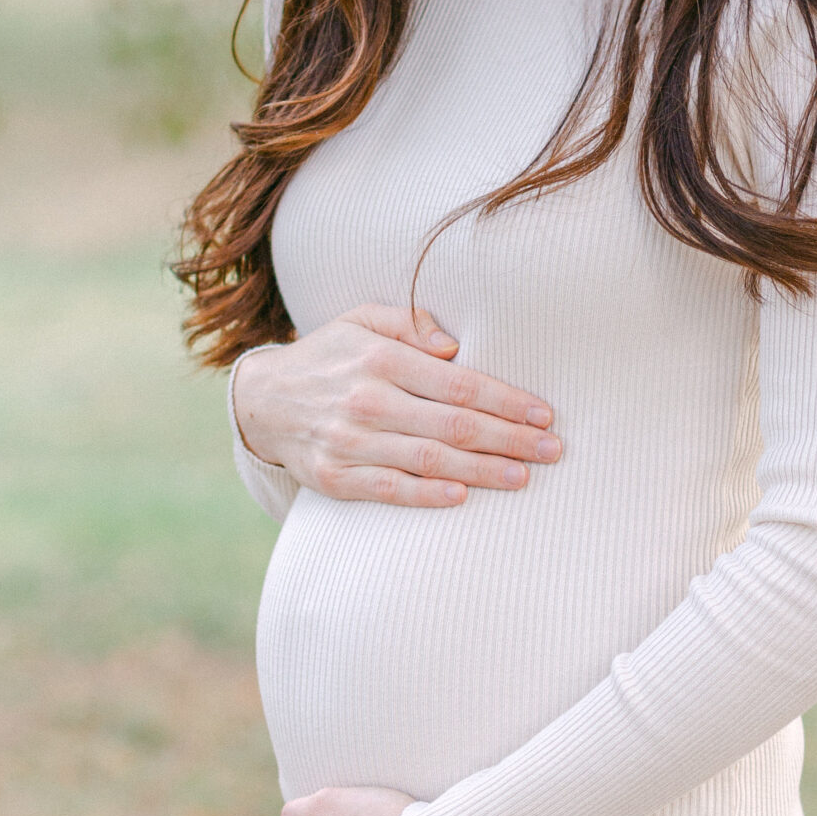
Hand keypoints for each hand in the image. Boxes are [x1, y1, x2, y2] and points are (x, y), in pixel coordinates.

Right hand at [234, 304, 559, 508]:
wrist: (263, 401)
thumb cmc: (331, 356)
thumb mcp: (363, 319)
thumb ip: (411, 323)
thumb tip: (455, 344)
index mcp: (380, 358)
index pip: (457, 384)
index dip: (506, 400)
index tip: (544, 414)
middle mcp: (366, 399)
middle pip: (453, 425)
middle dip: (509, 439)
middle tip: (553, 450)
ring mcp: (349, 442)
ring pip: (428, 460)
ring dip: (482, 471)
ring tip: (524, 477)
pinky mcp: (334, 478)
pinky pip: (389, 490)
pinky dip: (427, 495)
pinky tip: (463, 496)